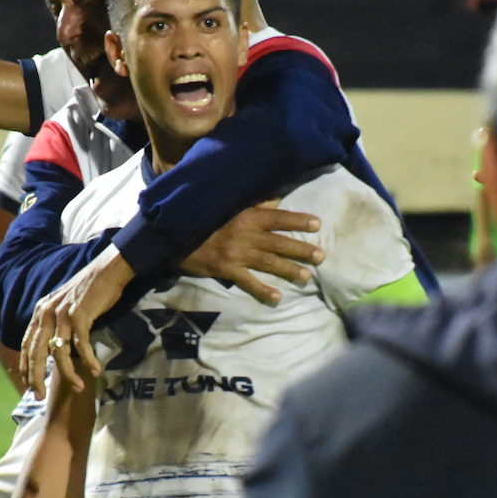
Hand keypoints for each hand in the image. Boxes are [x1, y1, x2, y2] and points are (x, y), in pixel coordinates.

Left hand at [20, 246, 133, 396]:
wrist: (107, 270)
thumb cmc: (90, 292)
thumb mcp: (65, 308)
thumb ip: (56, 326)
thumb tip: (55, 350)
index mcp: (41, 312)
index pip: (27, 345)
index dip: (26, 368)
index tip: (29, 386)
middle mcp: (47, 312)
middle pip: (36, 353)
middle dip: (36, 378)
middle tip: (40, 397)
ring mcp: (63, 313)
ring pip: (60, 353)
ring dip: (69, 374)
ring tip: (78, 388)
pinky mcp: (80, 314)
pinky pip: (81, 344)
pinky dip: (88, 360)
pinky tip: (96, 370)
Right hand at [178, 201, 322, 305]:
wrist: (175, 234)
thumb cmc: (204, 218)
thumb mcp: (229, 206)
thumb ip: (254, 204)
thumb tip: (276, 199)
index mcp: (247, 216)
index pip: (278, 217)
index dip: (298, 221)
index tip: (317, 224)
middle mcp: (245, 234)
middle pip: (279, 242)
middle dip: (301, 249)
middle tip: (321, 256)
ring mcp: (236, 253)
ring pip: (268, 262)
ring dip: (289, 270)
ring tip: (306, 277)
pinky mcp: (226, 269)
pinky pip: (248, 281)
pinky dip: (262, 290)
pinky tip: (277, 298)